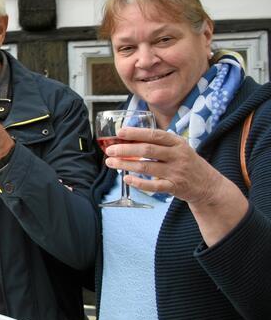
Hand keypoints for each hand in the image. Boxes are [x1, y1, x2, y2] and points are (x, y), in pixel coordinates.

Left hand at [103, 127, 227, 202]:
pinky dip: (138, 182)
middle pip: (148, 150)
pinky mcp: (175, 187)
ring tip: (111, 162)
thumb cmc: (187, 163)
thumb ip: (159, 143)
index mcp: (177, 142)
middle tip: (110, 150)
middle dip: (126, 149)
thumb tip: (129, 138)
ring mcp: (177, 172)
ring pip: (147, 167)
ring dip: (126, 165)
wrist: (209, 185)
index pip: (154, 135)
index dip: (136, 133)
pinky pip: (153, 186)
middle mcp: (178, 155)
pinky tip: (126, 179)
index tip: (119, 132)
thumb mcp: (179, 148)